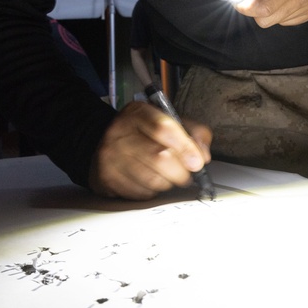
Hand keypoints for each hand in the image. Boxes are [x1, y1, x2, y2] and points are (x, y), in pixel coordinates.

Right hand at [88, 100, 212, 200]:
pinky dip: (152, 191)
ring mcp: (110, 156)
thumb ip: (191, 133)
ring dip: (167, 183)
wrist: (104, 142)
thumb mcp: (167, 121)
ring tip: (166, 175)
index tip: (197, 162)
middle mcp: (119, 132)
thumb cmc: (142, 133)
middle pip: (160, 157)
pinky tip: (149, 180)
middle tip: (186, 174)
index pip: (164, 128)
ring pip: (152, 180)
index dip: (185, 147)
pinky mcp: (106, 178)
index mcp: (137, 113)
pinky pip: (140, 193)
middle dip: (180, 171)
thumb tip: (203, 156)